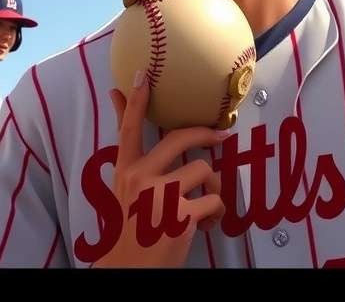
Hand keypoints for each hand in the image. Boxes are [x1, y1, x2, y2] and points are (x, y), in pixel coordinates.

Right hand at [93, 70, 228, 267]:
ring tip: (204, 206)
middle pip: (179, 139)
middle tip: (221, 137)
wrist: (128, 270)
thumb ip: (132, 158)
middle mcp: (139, 178)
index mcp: (125, 171)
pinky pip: (214, 200)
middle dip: (205, 134)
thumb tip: (123, 129)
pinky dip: (216, 214)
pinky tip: (206, 225)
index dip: (137, 101)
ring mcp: (160, 197)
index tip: (142, 75)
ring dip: (212, 188)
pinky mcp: (180, 217)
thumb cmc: (131, 227)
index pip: (128, 128)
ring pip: (203, 171)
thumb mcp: (125, 189)